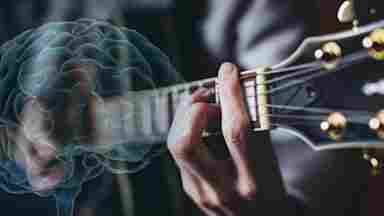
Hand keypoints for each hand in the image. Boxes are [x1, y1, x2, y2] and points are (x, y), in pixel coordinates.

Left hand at [167, 62, 259, 214]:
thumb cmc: (270, 190)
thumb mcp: (272, 162)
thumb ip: (255, 129)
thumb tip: (238, 89)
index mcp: (254, 182)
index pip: (237, 131)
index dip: (231, 95)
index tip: (229, 71)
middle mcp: (223, 190)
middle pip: (187, 142)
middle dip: (195, 109)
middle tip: (210, 96)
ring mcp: (201, 192)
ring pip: (175, 144)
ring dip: (186, 115)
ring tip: (204, 104)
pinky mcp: (190, 189)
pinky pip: (178, 149)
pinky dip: (186, 127)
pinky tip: (200, 122)